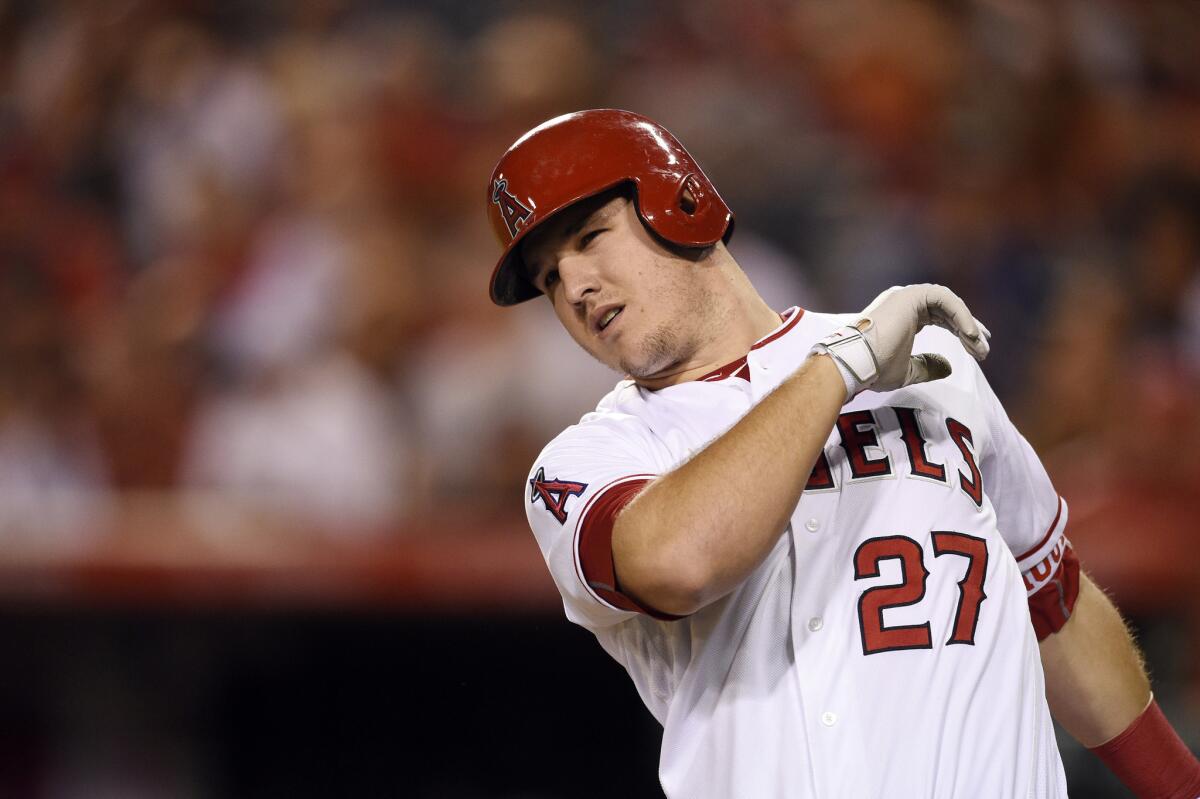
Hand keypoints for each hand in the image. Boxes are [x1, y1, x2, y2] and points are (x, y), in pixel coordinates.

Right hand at [856, 283, 989, 391]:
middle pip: (948, 310)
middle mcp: (905, 303)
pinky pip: (945, 300)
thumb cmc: (875, 369)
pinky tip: (970, 334)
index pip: (940, 318)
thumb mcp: (906, 372)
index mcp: (904, 317)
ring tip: (978, 344)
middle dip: (969, 328)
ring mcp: (907, 297)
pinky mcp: (911, 296)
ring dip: (967, 323)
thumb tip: (948, 366)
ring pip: (949, 304)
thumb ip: (927, 366)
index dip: (960, 331)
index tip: (977, 348)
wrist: (857, 363)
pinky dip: (961, 315)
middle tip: (985, 347)